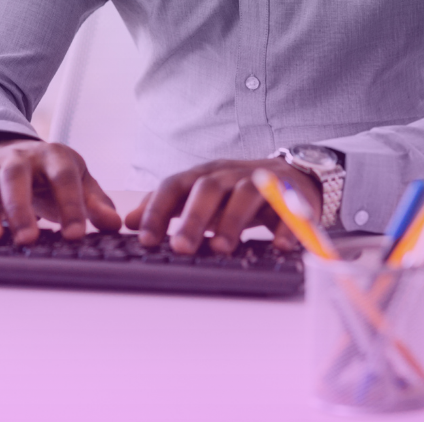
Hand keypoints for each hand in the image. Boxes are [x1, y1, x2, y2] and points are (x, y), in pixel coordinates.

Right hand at [0, 139, 122, 245]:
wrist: (21, 153)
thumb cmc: (53, 175)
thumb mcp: (80, 182)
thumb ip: (95, 202)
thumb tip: (114, 224)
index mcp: (52, 156)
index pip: (63, 177)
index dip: (71, 205)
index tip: (77, 235)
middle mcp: (17, 159)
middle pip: (16, 178)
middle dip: (21, 208)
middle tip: (29, 239)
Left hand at [125, 158, 319, 255]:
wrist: (292, 175)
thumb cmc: (237, 191)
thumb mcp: (200, 194)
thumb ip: (168, 206)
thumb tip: (130, 221)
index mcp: (204, 175)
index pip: (175, 186)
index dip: (158, 210)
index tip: (145, 239)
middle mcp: (230, 174)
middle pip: (209, 189)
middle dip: (193, 218)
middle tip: (181, 248)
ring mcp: (262, 181)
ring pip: (246, 194)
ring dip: (233, 221)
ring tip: (222, 249)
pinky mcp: (292, 194)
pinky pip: (289, 208)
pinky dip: (285, 226)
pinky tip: (278, 246)